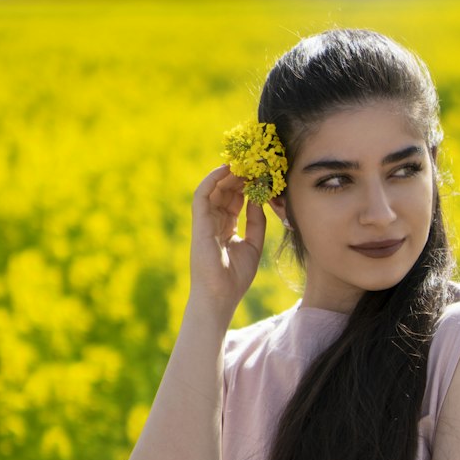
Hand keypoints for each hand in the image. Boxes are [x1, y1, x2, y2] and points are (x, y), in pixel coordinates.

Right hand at [188, 163, 266, 323]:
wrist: (220, 296)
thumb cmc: (235, 278)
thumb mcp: (253, 246)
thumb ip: (256, 223)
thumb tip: (259, 200)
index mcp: (225, 229)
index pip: (235, 200)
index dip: (246, 186)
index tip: (261, 175)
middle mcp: (214, 223)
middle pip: (225, 191)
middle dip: (239, 176)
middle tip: (255, 162)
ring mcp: (205, 222)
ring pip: (214, 189)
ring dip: (228, 174)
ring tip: (244, 162)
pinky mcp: (199, 223)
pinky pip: (202, 195)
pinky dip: (212, 179)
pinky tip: (227, 169)